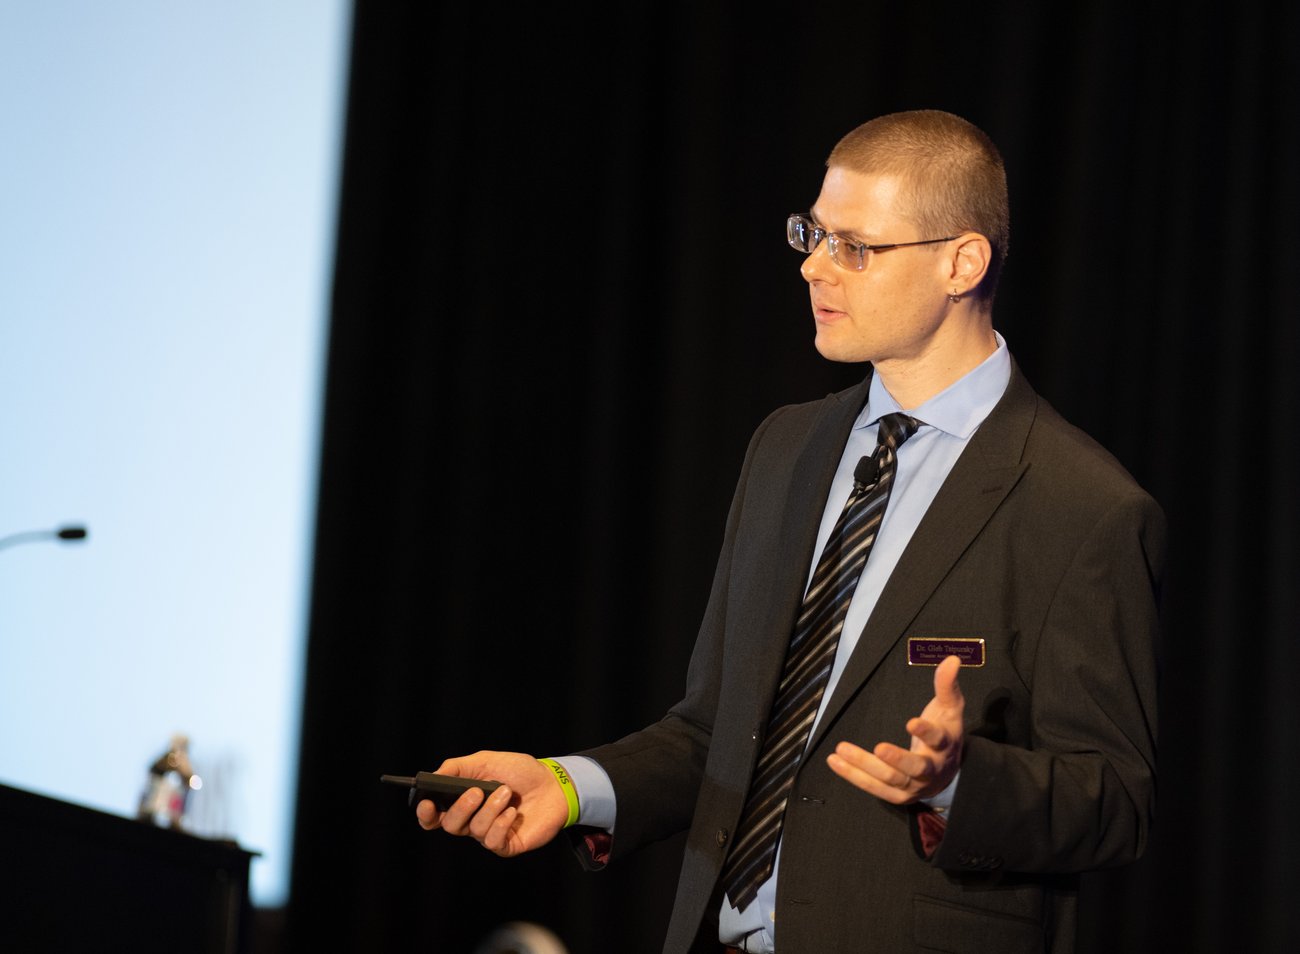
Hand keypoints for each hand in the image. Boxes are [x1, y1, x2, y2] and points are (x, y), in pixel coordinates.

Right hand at [415, 750, 568, 856]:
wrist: (553, 783)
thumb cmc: (520, 771)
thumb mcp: (486, 760)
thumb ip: (456, 767)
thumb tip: (432, 777)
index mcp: (463, 801)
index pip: (434, 816)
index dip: (426, 814)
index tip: (427, 804)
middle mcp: (472, 821)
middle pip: (450, 825)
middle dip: (462, 808)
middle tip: (478, 792)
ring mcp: (489, 834)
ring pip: (474, 831)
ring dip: (490, 809)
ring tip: (507, 793)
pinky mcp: (506, 845)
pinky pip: (492, 841)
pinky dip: (501, 824)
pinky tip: (513, 812)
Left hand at [827, 654, 964, 803]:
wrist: (948, 773)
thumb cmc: (945, 733)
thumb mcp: (949, 708)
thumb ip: (946, 685)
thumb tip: (952, 659)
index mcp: (946, 746)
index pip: (939, 739)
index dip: (926, 733)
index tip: (912, 722)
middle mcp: (932, 770)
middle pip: (916, 768)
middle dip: (898, 759)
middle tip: (879, 748)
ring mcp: (915, 786)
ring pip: (889, 778)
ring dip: (864, 765)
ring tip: (841, 749)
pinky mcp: (898, 796)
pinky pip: (874, 788)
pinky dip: (853, 776)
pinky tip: (834, 761)